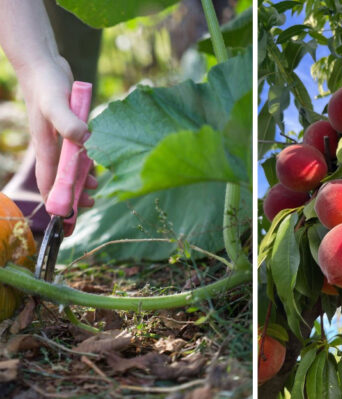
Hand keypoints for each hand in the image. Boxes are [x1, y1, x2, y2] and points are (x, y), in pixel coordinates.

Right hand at [16, 55, 90, 199]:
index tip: (68, 217)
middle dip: (73, 193)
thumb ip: (69, 124)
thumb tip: (85, 143)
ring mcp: (60, 136)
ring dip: (81, 178)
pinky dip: (85, 160)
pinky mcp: (69, 127)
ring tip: (96, 187)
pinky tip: (96, 162)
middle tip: (91, 204)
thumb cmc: (46, 84)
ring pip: (70, 165)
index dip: (57, 200)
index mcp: (45, 145)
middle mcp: (52, 144)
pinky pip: (77, 150)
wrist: (43, 63)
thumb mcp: (57, 104)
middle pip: (61, 177)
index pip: (49, 180)